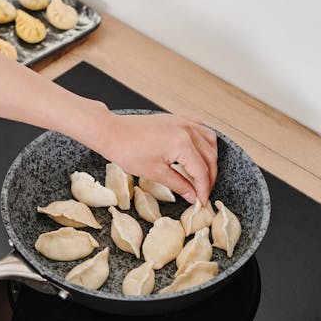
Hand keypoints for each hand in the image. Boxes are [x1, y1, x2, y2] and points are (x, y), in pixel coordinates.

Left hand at [95, 112, 217, 203]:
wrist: (110, 132)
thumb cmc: (127, 151)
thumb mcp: (155, 173)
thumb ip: (179, 185)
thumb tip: (193, 196)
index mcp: (182, 143)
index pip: (202, 171)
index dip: (204, 189)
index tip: (202, 202)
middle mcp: (187, 129)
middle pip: (209, 157)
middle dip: (209, 177)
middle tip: (203, 193)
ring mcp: (182, 121)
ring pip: (209, 141)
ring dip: (210, 158)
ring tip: (204, 175)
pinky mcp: (176, 119)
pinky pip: (199, 127)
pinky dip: (204, 140)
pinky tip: (199, 150)